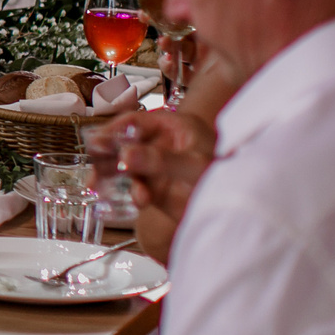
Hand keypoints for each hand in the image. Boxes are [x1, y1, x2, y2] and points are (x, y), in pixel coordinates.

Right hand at [85, 109, 214, 261]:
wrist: (242, 212)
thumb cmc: (227, 178)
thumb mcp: (193, 166)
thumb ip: (160, 160)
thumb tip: (126, 155)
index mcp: (175, 127)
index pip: (137, 121)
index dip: (115, 130)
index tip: (98, 141)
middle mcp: (163, 144)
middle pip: (125, 142)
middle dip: (107, 154)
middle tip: (92, 163)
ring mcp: (159, 166)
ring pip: (126, 166)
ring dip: (112, 176)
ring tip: (98, 186)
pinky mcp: (157, 188)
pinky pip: (136, 187)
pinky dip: (132, 194)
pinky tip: (138, 200)